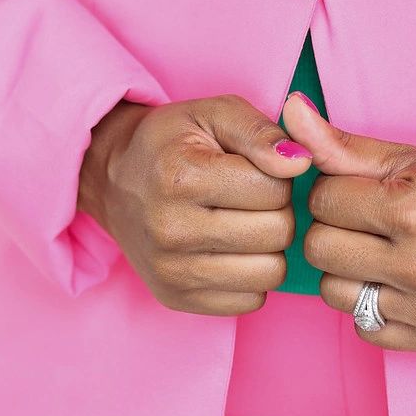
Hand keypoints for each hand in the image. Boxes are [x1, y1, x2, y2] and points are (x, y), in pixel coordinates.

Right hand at [77, 93, 312, 313]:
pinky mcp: (175, 299)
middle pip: (276, 233)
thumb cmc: (173, 140)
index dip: (277, 173)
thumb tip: (301, 162)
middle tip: (253, 195)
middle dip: (278, 209)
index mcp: (182, 177)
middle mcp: (171, 230)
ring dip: (269, 246)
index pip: (274, 188)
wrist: (114, 179)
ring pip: (269, 273)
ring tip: (246, 221)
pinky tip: (232, 248)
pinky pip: (250, 301)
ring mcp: (171, 272)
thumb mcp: (214, 113)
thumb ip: (260, 132)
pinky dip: (252, 275)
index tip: (255, 167)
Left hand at [281, 91, 415, 350]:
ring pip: (333, 292)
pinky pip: (363, 326)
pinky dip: (370, 302)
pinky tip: (395, 278)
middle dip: (335, 227)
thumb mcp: (409, 155)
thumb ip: (341, 142)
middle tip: (367, 216)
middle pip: (321, 249)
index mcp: (413, 209)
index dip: (336, 188)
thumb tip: (289, 109)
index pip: (323, 200)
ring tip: (379, 247)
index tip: (362, 187)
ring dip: (347, 268)